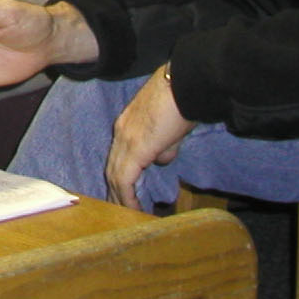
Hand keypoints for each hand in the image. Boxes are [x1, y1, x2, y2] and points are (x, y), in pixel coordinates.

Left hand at [103, 67, 191, 208]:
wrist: (186, 83)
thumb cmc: (183, 99)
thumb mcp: (171, 128)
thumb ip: (164, 145)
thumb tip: (161, 159)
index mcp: (127, 125)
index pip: (118, 156)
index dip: (120, 176)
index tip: (122, 193)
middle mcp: (121, 133)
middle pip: (112, 168)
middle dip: (114, 191)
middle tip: (117, 210)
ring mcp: (126, 140)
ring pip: (115, 175)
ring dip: (119, 198)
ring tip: (125, 216)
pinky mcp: (136, 149)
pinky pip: (125, 179)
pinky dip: (127, 197)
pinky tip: (134, 210)